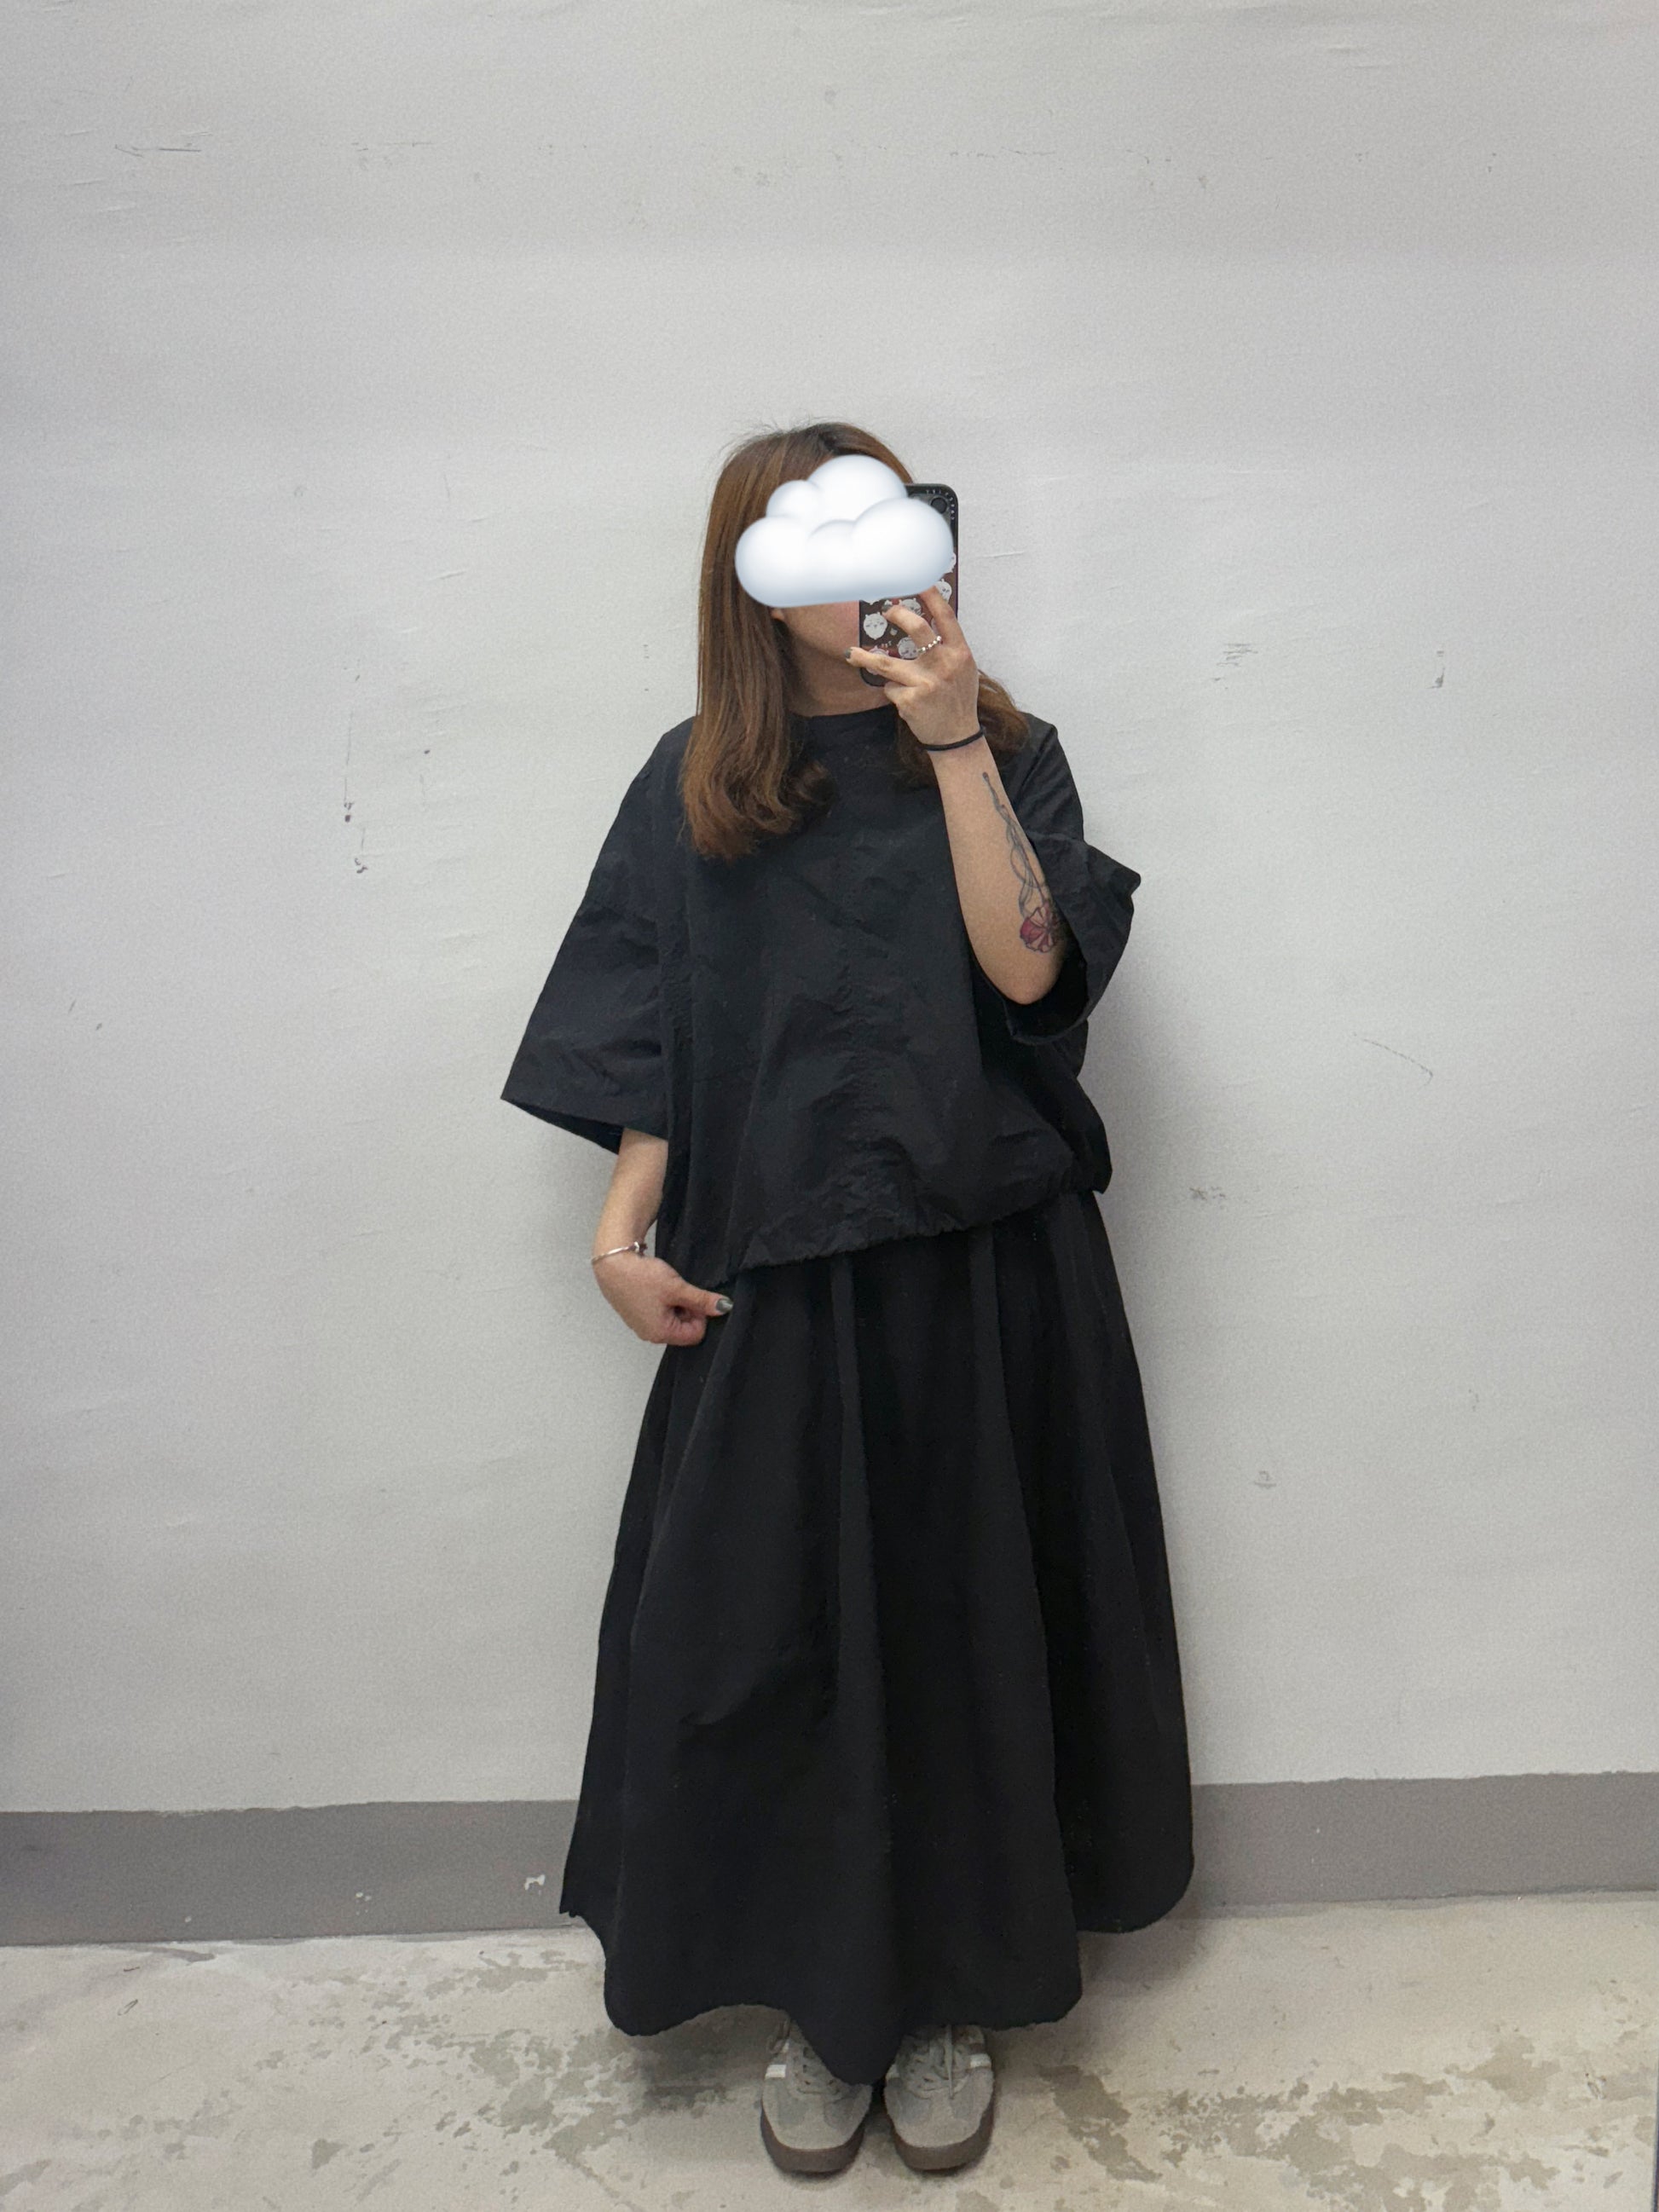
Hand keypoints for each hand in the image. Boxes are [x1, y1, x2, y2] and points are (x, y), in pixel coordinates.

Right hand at [593, 1253, 731, 1344]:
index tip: (693, 1297)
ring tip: (666, 1287)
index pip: (696, 1334)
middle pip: (683, 1328)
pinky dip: (663, 1300)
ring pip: (672, 1319)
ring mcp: (641, 1325)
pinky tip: (656, 1287)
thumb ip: (702, 1300)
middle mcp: (650, 1334)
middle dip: (687, 1309)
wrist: (613, 1262)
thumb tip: (723, 1308)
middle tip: (679, 1290)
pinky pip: (659, 1312)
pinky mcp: (636, 1314)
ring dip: (675, 1303)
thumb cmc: (641, 1277)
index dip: (700, 1315)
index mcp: (660, 1333)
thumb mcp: (677, 1288)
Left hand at [844, 585, 982, 751]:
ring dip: (865, 658)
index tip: (917, 581)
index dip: (930, 595)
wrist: (957, 737)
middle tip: (887, 610)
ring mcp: (926, 683)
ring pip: (886, 663)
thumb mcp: (963, 670)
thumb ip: (947, 647)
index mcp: (960, 653)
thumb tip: (925, 621)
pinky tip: (903, 699)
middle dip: (897, 615)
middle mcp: (944, 664)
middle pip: (916, 629)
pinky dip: (891, 691)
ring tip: (851, 654)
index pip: (945, 616)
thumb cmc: (958, 700)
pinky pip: (889, 688)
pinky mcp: (911, 700)